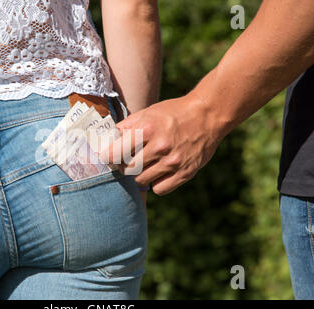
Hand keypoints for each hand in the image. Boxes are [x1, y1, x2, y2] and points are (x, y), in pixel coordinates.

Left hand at [101, 94, 222, 195]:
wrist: (208, 115)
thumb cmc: (173, 113)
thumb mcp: (148, 113)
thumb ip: (126, 127)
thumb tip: (107, 141)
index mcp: (147, 129)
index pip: (116, 153)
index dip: (108, 157)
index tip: (108, 157)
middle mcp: (160, 147)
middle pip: (128, 169)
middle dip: (124, 166)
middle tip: (128, 160)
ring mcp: (173, 162)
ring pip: (141, 181)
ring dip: (140, 175)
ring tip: (146, 164)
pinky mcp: (185, 173)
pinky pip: (159, 189)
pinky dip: (156, 183)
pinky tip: (159, 172)